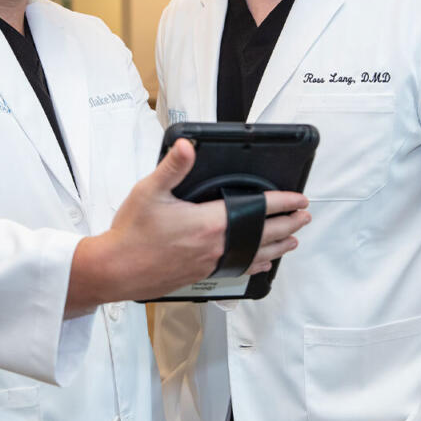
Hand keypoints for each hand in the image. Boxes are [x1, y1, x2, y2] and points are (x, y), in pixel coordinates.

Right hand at [67, 138, 309, 312]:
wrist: (115, 270)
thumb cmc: (131, 231)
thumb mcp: (150, 190)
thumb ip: (172, 166)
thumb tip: (188, 145)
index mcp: (208, 222)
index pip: (256, 210)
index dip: (282, 203)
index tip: (300, 199)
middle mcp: (215, 246)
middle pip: (264, 235)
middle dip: (288, 224)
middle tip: (305, 217)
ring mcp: (209, 263)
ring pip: (254, 255)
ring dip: (278, 247)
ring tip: (293, 241)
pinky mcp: (200, 275)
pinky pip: (238, 268)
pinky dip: (256, 264)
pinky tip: (261, 265)